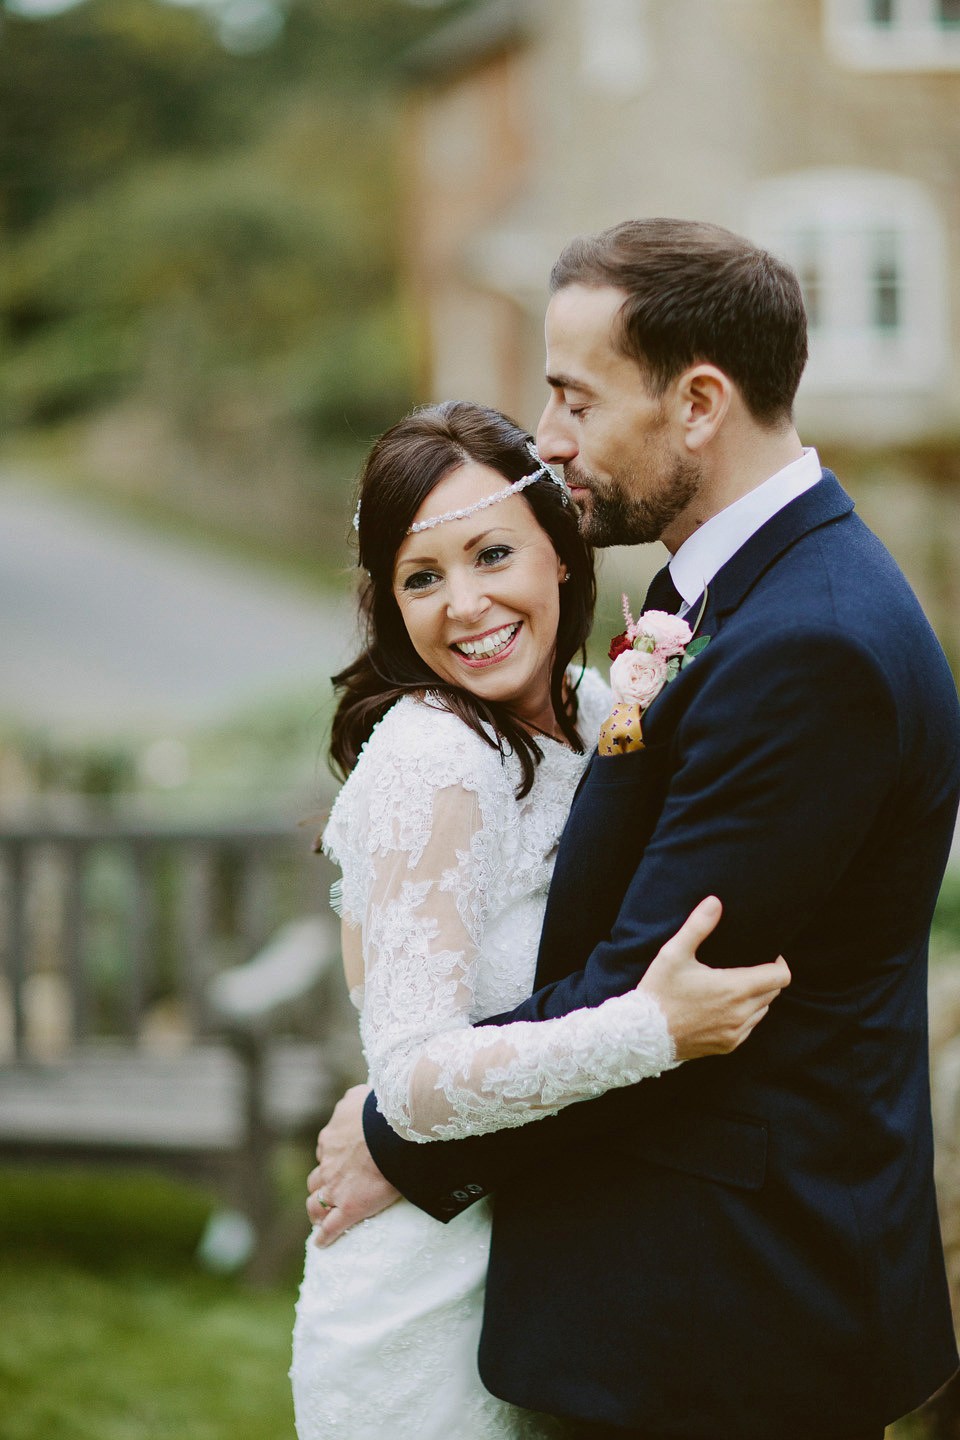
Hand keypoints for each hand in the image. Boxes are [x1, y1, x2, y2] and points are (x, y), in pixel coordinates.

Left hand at [306, 1083, 400, 1246]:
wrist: (393, 1132)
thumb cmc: (383, 1111)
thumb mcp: (362, 1096)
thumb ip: (354, 1100)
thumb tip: (357, 1099)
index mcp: (332, 1138)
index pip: (325, 1151)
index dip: (331, 1160)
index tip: (339, 1164)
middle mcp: (328, 1162)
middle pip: (316, 1178)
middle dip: (320, 1185)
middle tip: (328, 1192)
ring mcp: (336, 1187)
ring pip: (316, 1203)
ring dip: (317, 1210)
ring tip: (320, 1218)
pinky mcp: (349, 1208)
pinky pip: (331, 1228)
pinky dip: (325, 1237)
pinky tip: (322, 1243)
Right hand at [639, 896, 789, 1060]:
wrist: (643, 1035)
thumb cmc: (659, 991)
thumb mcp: (674, 953)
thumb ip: (698, 926)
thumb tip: (715, 902)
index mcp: (734, 989)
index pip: (780, 977)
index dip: (779, 963)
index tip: (767, 954)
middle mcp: (741, 1014)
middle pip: (774, 992)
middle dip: (767, 977)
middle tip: (748, 965)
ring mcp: (735, 1033)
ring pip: (763, 1010)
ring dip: (757, 997)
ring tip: (736, 984)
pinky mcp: (728, 1046)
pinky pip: (750, 1027)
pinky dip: (746, 1015)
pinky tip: (725, 1005)